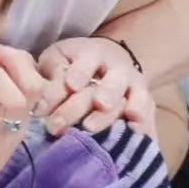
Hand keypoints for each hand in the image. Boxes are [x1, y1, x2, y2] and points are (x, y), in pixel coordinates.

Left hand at [38, 35, 156, 140]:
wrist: (110, 59)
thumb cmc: (74, 63)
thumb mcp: (59, 58)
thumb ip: (51, 71)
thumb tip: (41, 93)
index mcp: (93, 54)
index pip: (85, 64)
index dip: (78, 74)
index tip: (70, 86)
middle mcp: (117, 69)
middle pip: (110, 86)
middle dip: (100, 99)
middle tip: (85, 119)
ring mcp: (134, 86)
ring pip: (130, 100)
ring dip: (114, 115)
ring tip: (97, 128)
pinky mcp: (145, 103)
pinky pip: (147, 114)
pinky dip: (143, 124)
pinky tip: (134, 133)